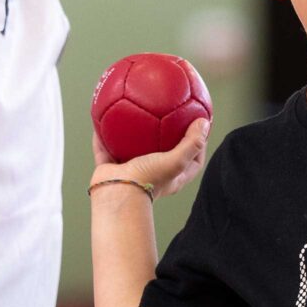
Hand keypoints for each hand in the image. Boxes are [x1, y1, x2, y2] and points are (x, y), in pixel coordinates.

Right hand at [91, 118, 210, 199]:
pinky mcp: (110, 169)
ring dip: (131, 133)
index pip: (192, 159)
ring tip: (131, 112)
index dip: (198, 143)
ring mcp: (130, 171)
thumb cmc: (149, 179)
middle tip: (167, 112)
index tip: (199, 124)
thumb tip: (204, 122)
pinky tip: (102, 120)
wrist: (117, 195)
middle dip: (164, 134)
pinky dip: (102, 137)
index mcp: (171, 176)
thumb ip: (192, 143)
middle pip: (161, 151)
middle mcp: (151, 173)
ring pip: (130, 148)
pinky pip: (105, 149)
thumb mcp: (176, 160)